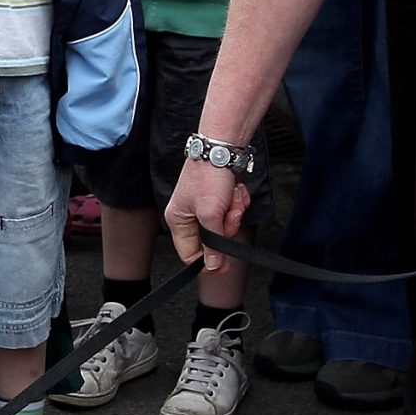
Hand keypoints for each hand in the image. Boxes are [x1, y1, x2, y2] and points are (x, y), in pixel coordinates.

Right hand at [164, 149, 252, 272]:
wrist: (222, 148)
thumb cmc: (209, 175)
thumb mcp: (210, 214)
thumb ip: (212, 243)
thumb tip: (212, 266)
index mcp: (178, 221)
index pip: (190, 254)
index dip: (208, 260)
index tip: (225, 262)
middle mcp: (189, 215)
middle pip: (212, 240)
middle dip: (226, 226)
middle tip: (229, 213)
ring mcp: (204, 206)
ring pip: (225, 225)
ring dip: (234, 212)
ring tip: (232, 197)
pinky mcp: (218, 198)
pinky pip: (231, 211)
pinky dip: (237, 202)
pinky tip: (235, 191)